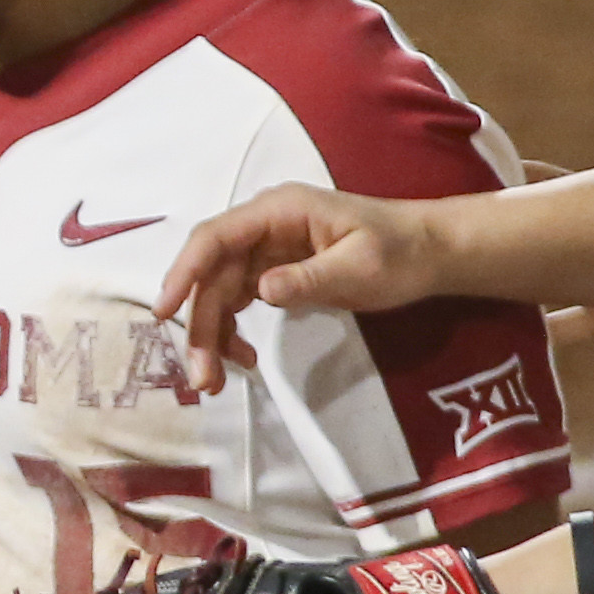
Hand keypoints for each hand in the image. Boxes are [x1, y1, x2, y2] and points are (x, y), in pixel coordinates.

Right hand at [154, 184, 446, 398]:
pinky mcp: (274, 273)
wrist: (429, 253)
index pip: (215, 238)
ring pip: (219, 291)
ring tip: (214, 382)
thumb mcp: (360, 266)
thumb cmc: (398, 251)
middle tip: (202, 379)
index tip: (163, 312)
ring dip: (211, 335)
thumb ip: (310, 278)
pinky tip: (244, 359)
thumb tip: (260, 290)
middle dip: (200, 325)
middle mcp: (263, 228)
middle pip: (211, 274)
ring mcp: (266, 250)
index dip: (184, 272)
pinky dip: (233, 331)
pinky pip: (237, 301)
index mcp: (278, 212)